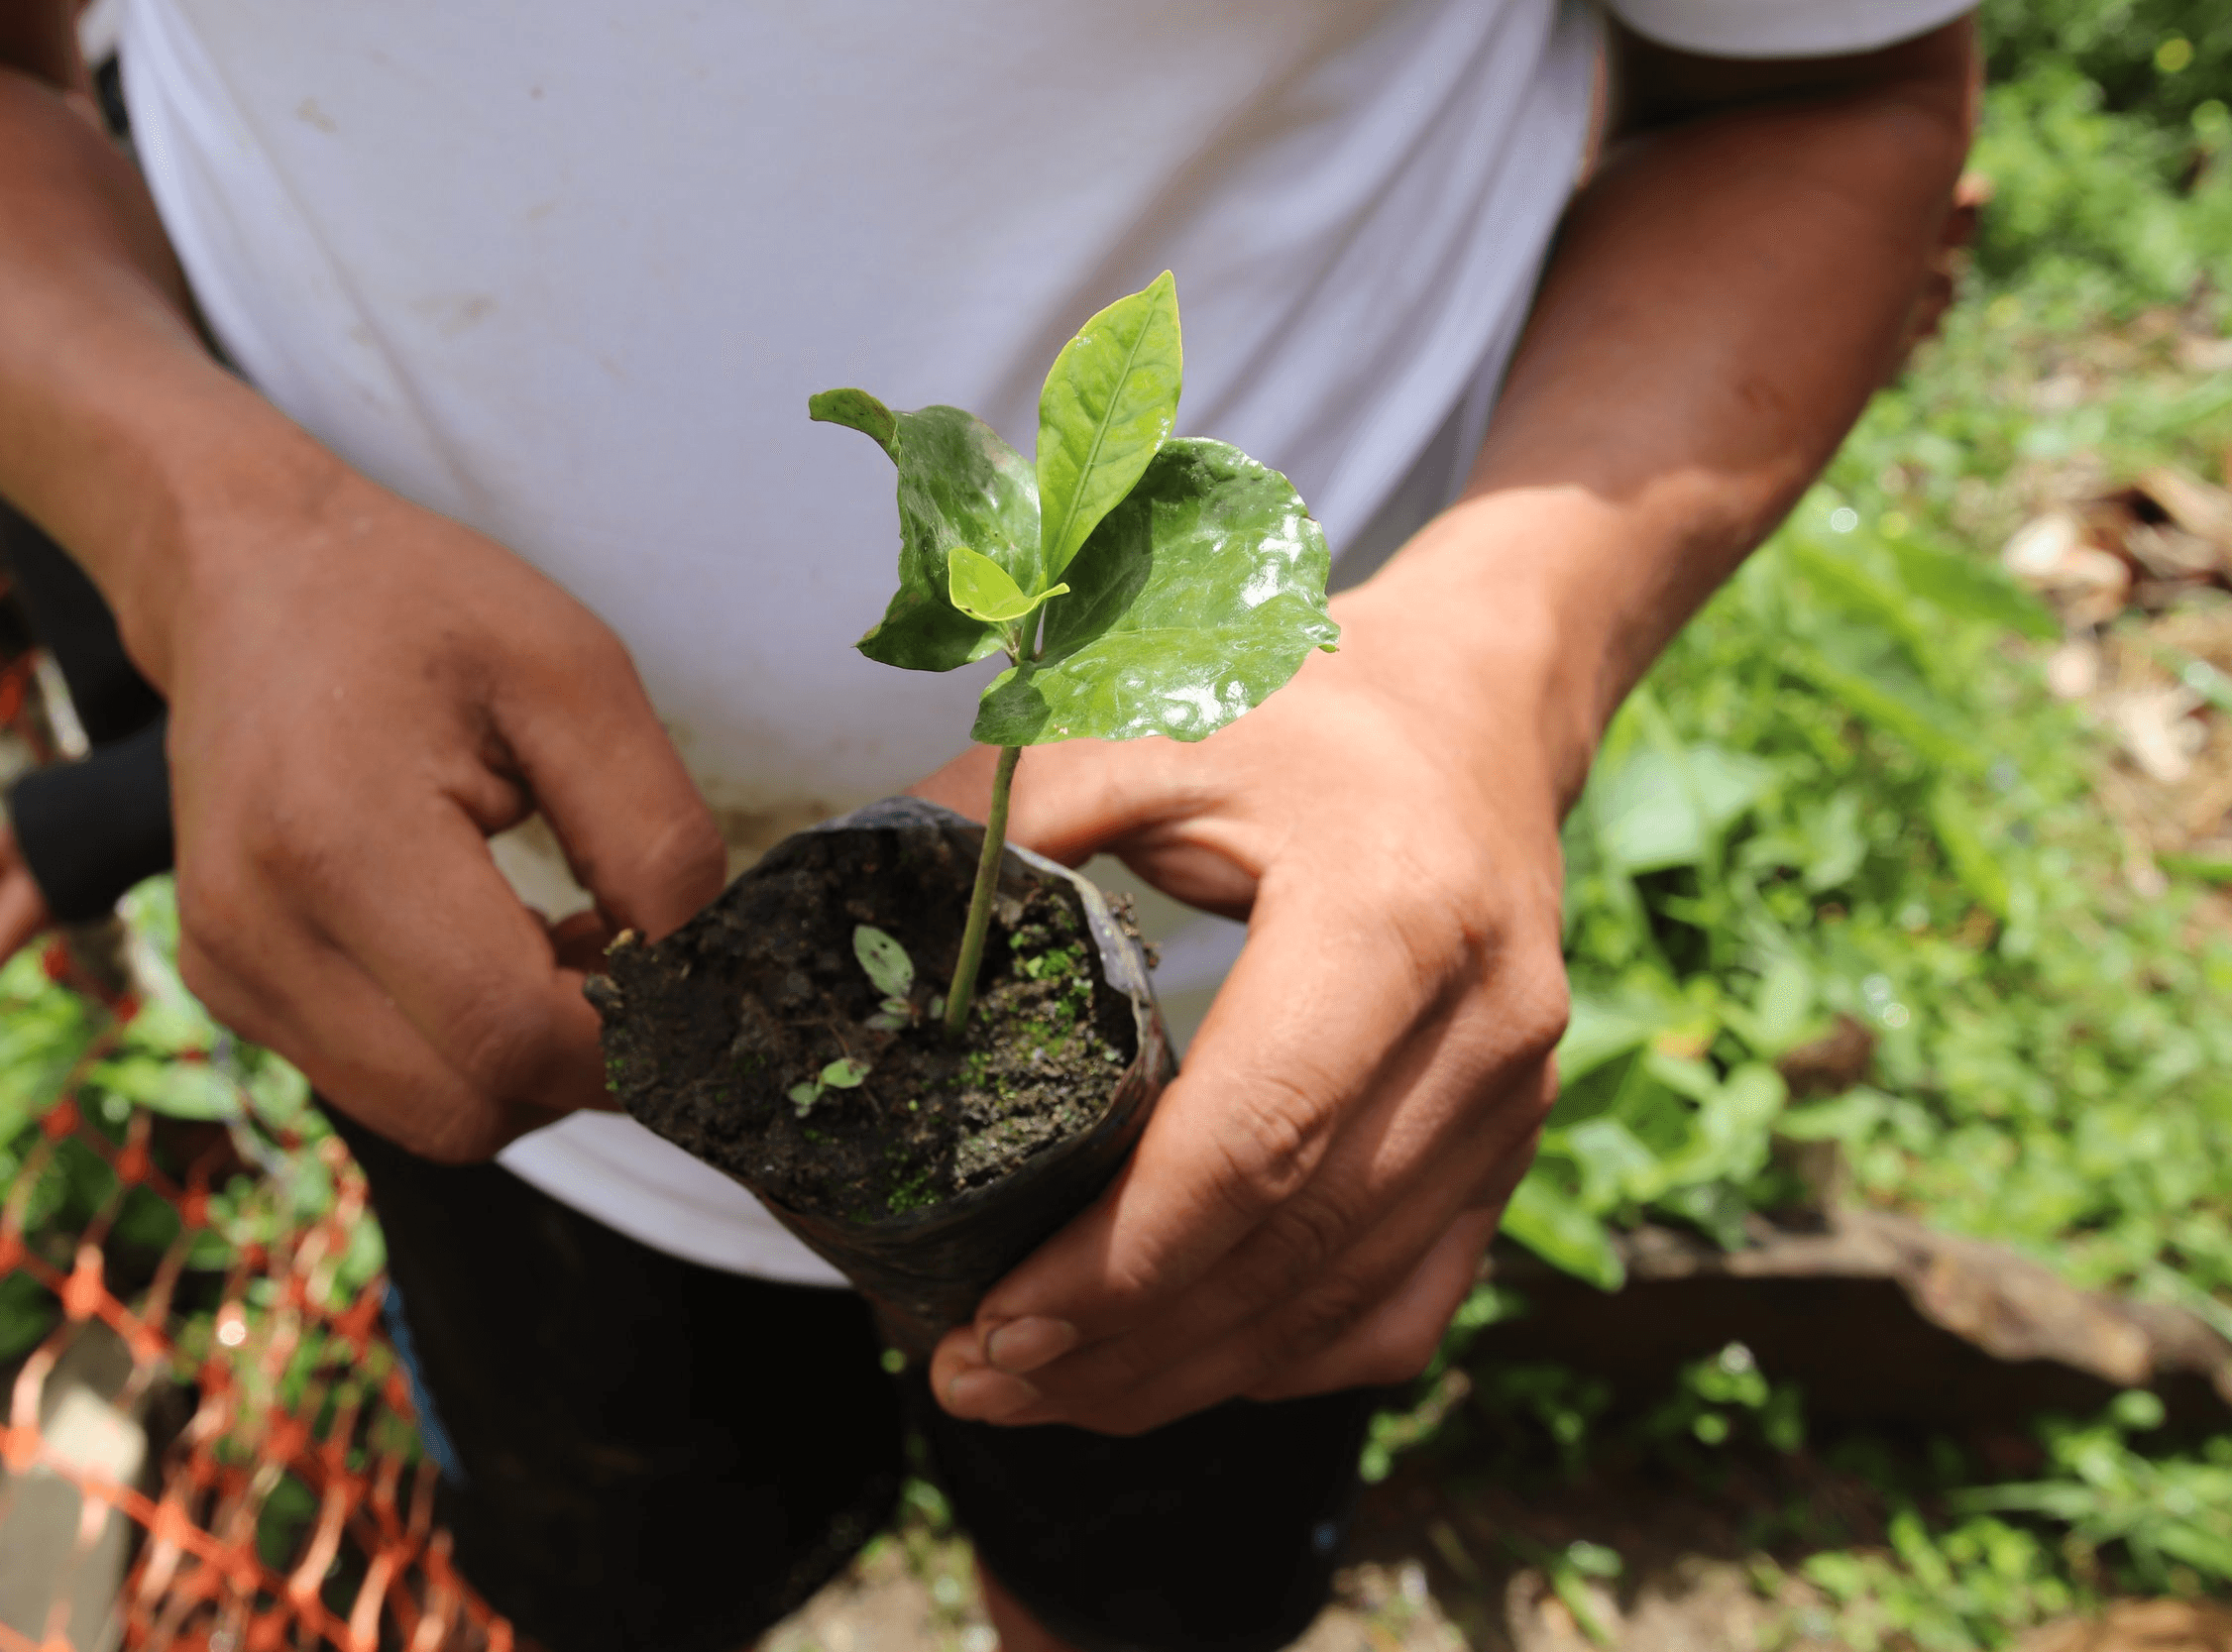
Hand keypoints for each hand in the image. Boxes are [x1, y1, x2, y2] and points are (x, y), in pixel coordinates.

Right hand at [156, 468, 723, 1162]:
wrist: (250, 579)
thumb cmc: (417, 610)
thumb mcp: (576, 677)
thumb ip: (654, 837)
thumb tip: (699, 976)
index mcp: (337, 838)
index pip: (512, 1034)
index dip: (634, 1042)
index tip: (694, 978)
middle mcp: (256, 929)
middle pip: (473, 1109)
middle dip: (588, 1063)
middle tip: (640, 956)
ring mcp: (231, 971)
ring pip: (434, 1118)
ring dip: (533, 1063)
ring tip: (568, 941)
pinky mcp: (231, 989)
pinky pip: (387, 1084)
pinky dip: (470, 1049)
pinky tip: (498, 948)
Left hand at [914, 535, 1580, 1433]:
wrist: (1474, 711)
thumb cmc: (1300, 707)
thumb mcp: (1151, 717)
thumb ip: (1007, 812)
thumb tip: (856, 925)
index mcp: (1391, 912)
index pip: (1258, 1135)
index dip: (1121, 1256)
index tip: (992, 1319)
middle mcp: (1482, 1026)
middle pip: (1294, 1245)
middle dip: (1127, 1343)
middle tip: (976, 1376)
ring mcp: (1513, 1101)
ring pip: (1347, 1303)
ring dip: (1189, 1373)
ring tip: (1042, 1388)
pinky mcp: (1511, 1147)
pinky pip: (1403, 1307)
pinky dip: (1283, 1360)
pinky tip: (1170, 1364)